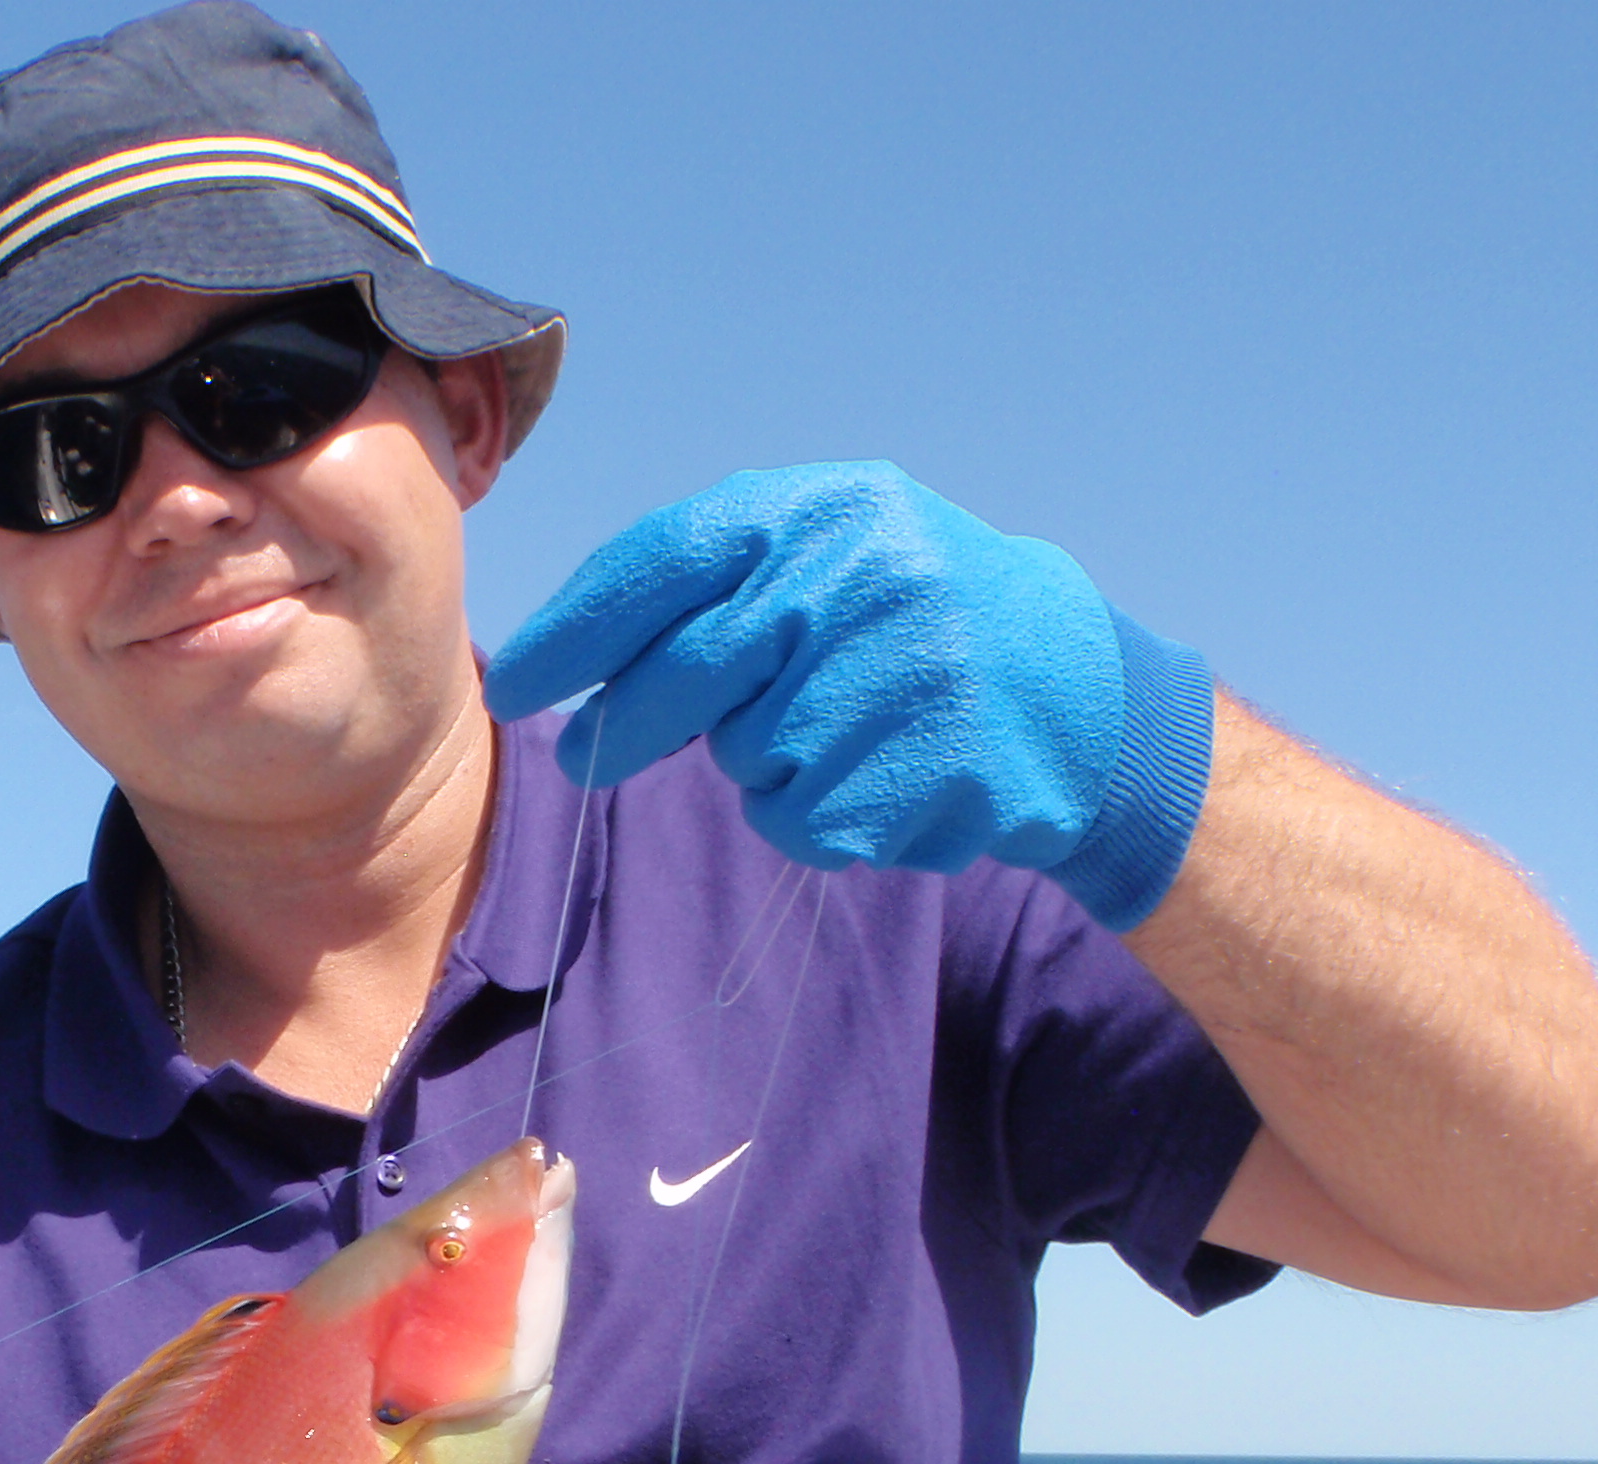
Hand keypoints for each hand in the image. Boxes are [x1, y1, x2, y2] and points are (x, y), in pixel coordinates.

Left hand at [483, 462, 1217, 928]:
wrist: (1080, 694)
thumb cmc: (921, 621)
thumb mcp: (836, 553)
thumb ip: (725, 582)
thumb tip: (580, 653)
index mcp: (823, 509)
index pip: (664, 561)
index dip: (578, 629)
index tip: (517, 683)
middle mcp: (858, 574)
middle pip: (686, 673)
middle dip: (625, 726)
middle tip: (587, 756)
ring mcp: (897, 668)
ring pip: (748, 758)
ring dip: (767, 768)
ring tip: (850, 733)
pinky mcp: (926, 762)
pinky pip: (806, 820)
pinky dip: (821, 820)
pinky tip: (885, 780)